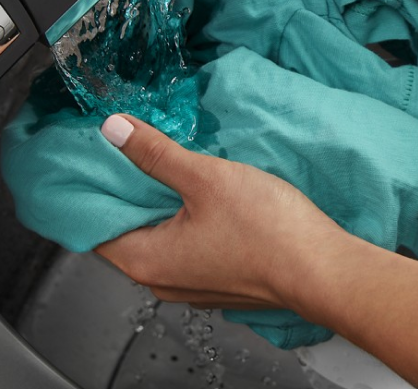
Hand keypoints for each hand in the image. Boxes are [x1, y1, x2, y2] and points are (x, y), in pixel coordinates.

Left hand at [95, 114, 347, 309]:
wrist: (322, 269)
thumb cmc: (266, 230)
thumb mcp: (205, 178)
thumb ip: (155, 153)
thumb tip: (114, 130)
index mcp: (145, 261)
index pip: (94, 224)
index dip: (94, 187)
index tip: (97, 155)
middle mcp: (160, 281)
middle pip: (126, 230)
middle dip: (128, 190)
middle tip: (132, 148)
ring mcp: (190, 286)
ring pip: (158, 237)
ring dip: (159, 203)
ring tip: (166, 163)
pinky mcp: (216, 281)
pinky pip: (185, 247)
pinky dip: (183, 219)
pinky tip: (199, 193)